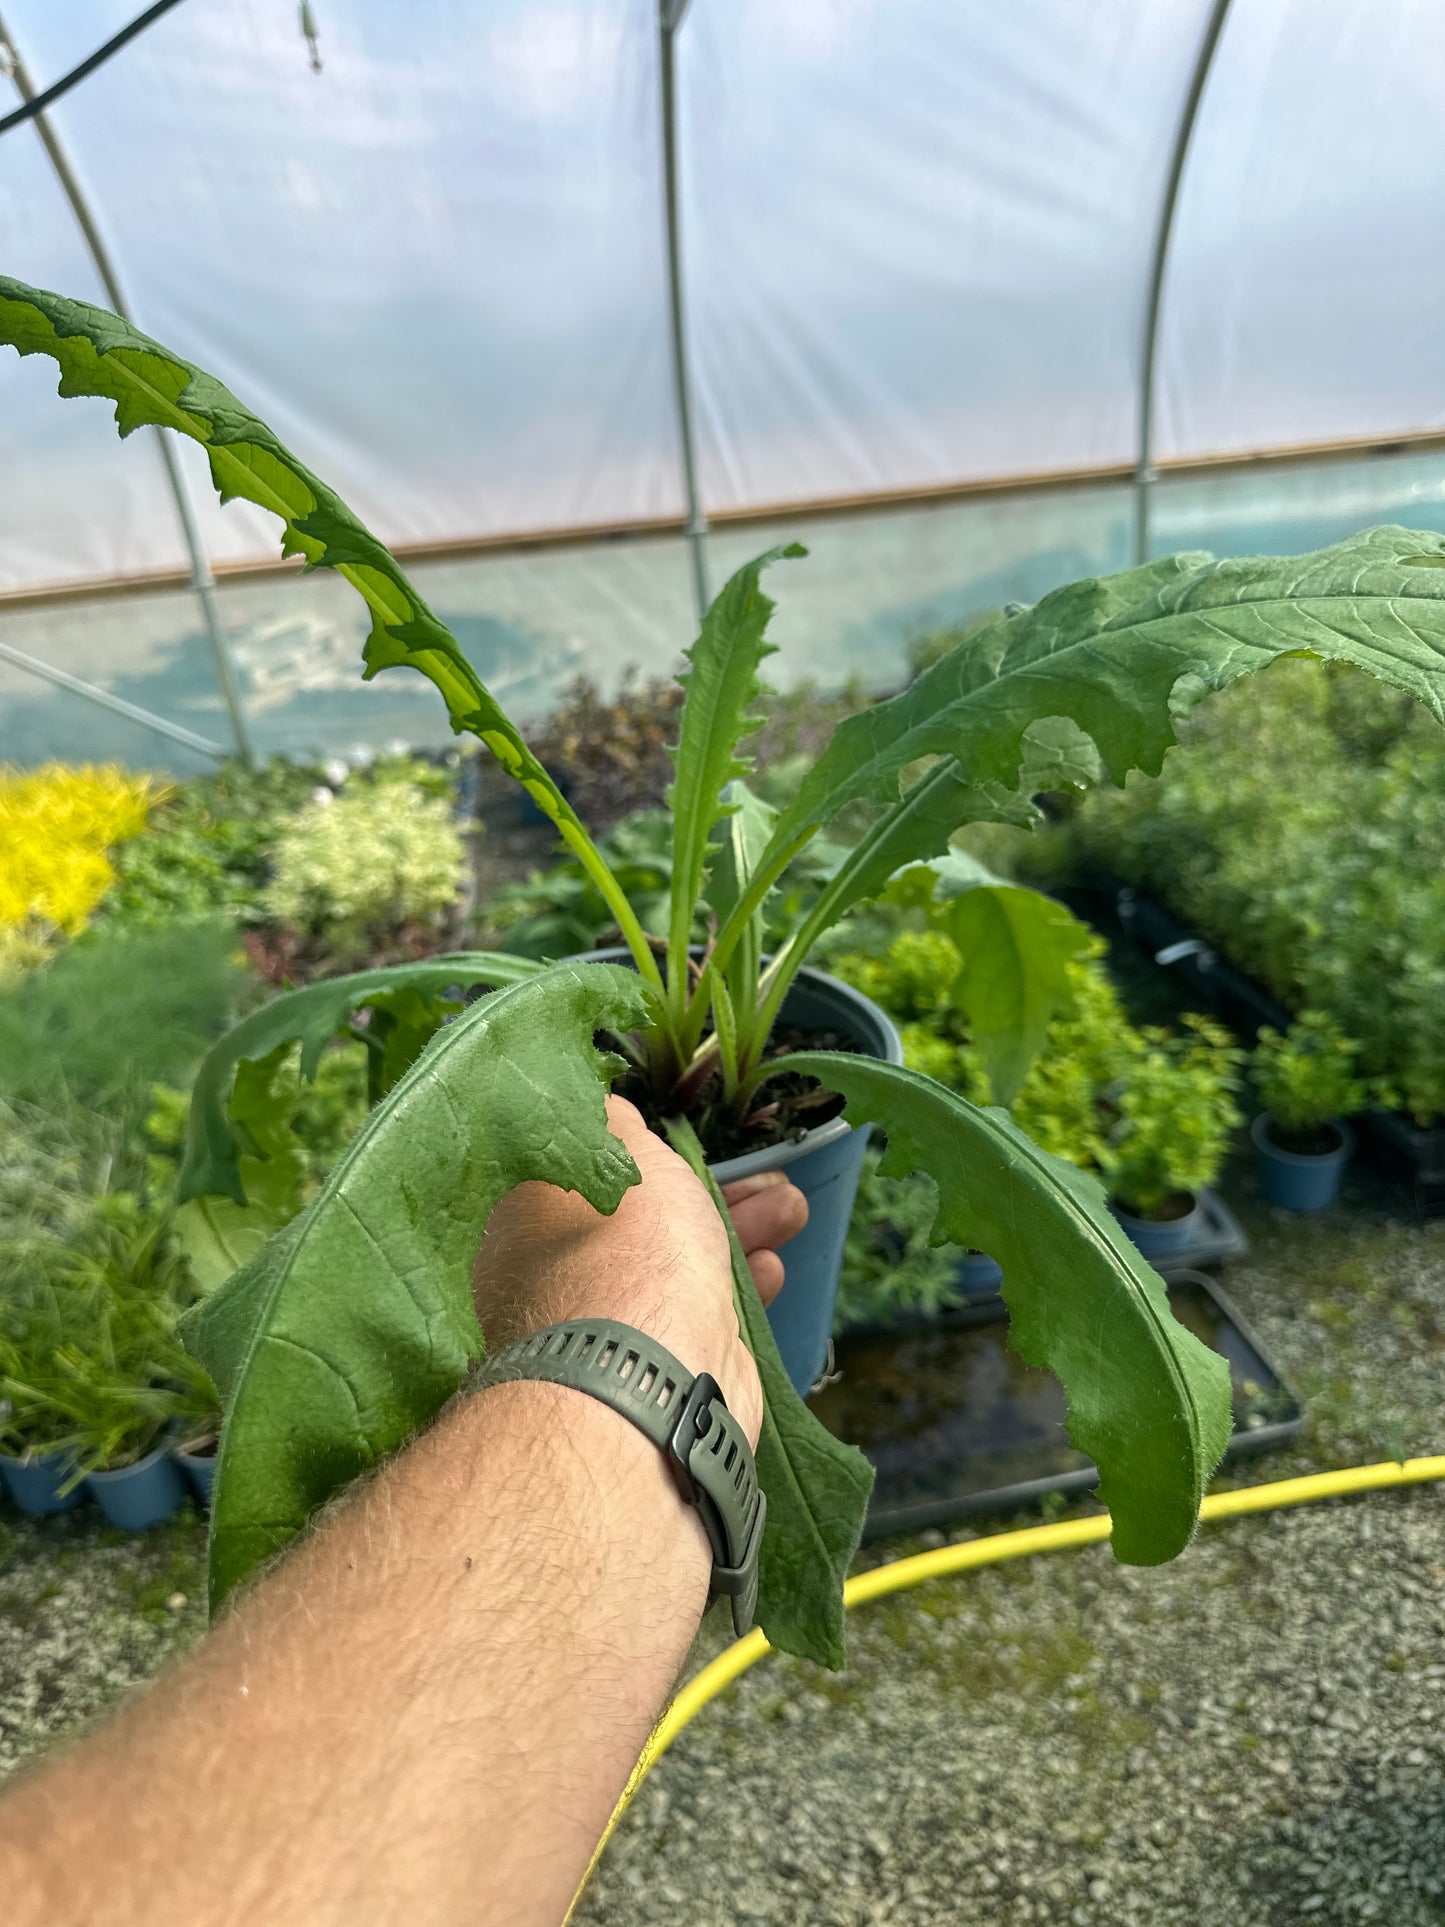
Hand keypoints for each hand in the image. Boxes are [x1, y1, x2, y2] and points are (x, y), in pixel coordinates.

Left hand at [472, 1097, 806, 1444]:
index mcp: (526, 1227)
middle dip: (715, 1195)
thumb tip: (603, 1107)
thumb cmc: (627, 1250)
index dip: (646, 1159)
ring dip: (742, 1233)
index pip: (584, 1181)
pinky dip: (741, 1290)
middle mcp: (558, 1281)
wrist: (652, 1381)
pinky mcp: (658, 1373)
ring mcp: (608, 1332)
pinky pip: (702, 1318)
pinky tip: (772, 1268)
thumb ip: (615, 1123)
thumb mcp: (622, 1150)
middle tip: (768, 1179)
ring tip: (790, 1210)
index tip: (690, 1145)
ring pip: (680, 1267)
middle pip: (644, 1224)